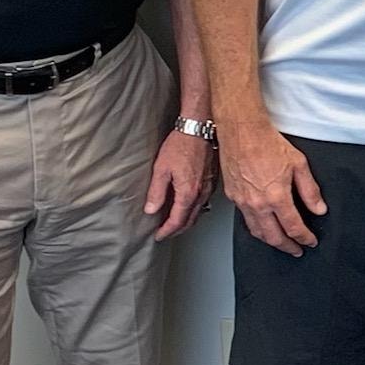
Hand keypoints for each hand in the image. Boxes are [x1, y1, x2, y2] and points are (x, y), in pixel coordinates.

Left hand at [145, 126, 214, 240]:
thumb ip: (156, 192)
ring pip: (199, 211)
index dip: (166, 231)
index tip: (159, 235)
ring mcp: (209, 187)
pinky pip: (204, 201)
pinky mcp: (213, 179)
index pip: (177, 221)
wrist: (199, 128)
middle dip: (177, 229)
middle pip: (190, 220)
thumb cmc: (182, 144)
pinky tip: (188, 204)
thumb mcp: (161, 168)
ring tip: (175, 221)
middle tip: (166, 232)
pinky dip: (195, 209)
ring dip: (186, 220)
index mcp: (188, 193)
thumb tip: (151, 209)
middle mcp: (201, 193)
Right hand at [219, 124, 325, 255]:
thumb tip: (319, 209)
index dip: (304, 238)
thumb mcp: (298, 164)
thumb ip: (310, 190)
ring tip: (281, 243)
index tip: (310, 242)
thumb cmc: (267, 143)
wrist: (242, 131)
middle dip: (287, 247)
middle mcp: (257, 204)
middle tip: (296, 250)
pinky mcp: (232, 197)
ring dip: (271, 241)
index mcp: (276, 197)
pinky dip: (257, 229)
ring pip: (257, 232)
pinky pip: (246, 220)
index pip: (294, 227)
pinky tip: (263, 226)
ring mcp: (242, 202)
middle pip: (274, 237)